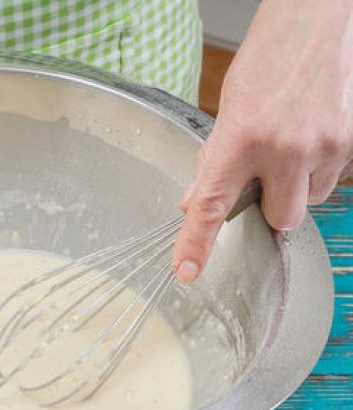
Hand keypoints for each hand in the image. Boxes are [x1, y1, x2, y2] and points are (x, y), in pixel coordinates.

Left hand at [173, 0, 352, 282]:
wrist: (321, 17)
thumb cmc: (271, 56)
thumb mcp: (228, 107)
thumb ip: (214, 158)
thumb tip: (193, 202)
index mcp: (240, 138)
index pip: (210, 206)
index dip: (196, 245)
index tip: (186, 272)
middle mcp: (284, 148)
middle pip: (281, 219)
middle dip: (271, 208)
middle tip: (266, 178)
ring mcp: (324, 146)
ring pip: (311, 201)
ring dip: (299, 186)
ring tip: (293, 144)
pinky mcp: (352, 140)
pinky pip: (334, 177)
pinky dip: (321, 166)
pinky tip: (312, 133)